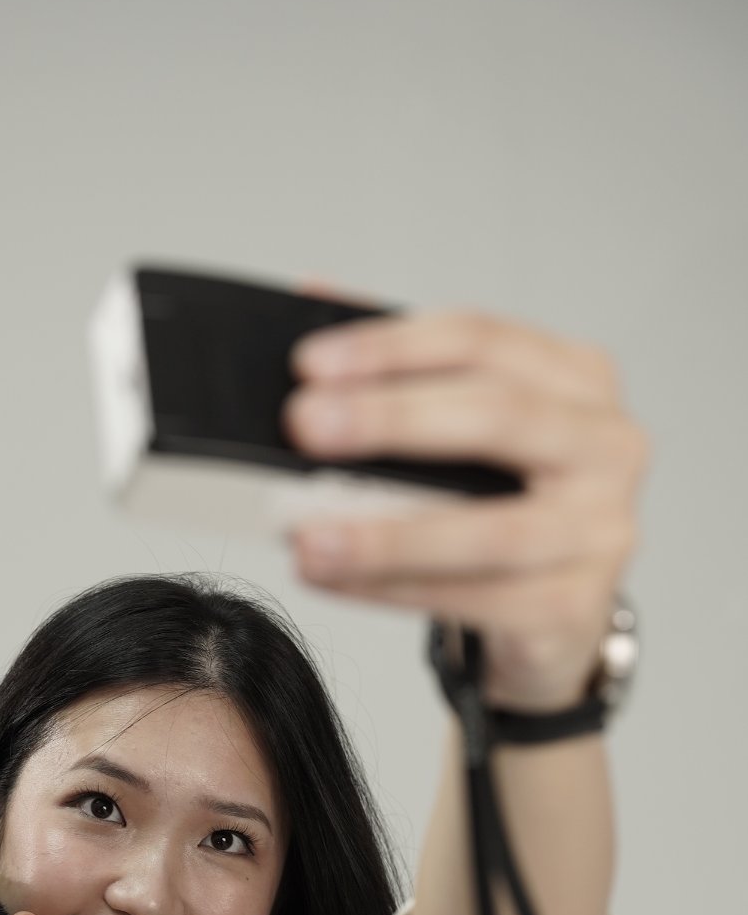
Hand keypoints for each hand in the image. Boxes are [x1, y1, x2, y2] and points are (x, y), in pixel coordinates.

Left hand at [283, 309, 648, 709]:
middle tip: (304, 426)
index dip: (392, 347)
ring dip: (385, 534)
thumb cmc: (501, 507)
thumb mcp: (465, 432)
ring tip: (306, 537)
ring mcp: (601, 531)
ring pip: (488, 530)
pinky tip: (335, 578)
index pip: (481, 340)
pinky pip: (474, 598)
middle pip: (496, 416)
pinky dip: (394, 588)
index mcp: (579, 380)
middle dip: (391, 420)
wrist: (553, 618)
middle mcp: (609, 445)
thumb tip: (308, 296)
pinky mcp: (574, 607)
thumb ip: (404, 369)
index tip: (310, 365)